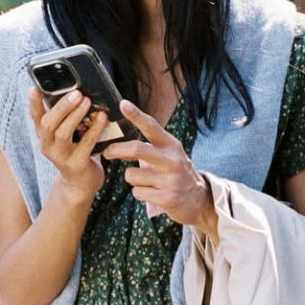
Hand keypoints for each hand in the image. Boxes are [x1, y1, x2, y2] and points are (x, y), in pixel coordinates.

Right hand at [28, 86, 106, 201]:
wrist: (80, 183)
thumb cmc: (75, 152)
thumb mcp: (65, 135)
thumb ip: (64, 117)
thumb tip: (74, 91)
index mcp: (44, 136)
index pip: (35, 117)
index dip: (34, 103)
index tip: (34, 88)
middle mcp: (48, 146)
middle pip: (48, 123)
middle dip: (61, 107)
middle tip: (76, 93)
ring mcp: (61, 157)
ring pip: (63, 133)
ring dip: (75, 115)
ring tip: (86, 101)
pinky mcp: (77, 164)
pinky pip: (86, 144)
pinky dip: (95, 129)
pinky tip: (102, 118)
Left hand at [101, 100, 217, 238]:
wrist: (197, 200)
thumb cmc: (175, 174)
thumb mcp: (168, 155)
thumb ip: (148, 148)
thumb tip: (118, 144)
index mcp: (171, 146)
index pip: (151, 126)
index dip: (135, 115)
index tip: (122, 104)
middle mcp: (172, 160)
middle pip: (137, 148)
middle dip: (117, 149)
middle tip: (107, 152)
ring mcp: (170, 180)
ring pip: (132, 174)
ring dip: (132, 178)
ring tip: (145, 181)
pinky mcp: (167, 198)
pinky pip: (138, 192)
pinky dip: (140, 193)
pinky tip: (152, 193)